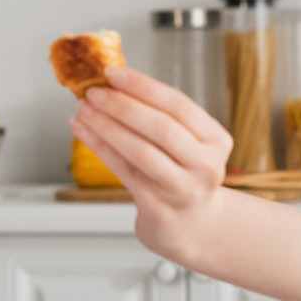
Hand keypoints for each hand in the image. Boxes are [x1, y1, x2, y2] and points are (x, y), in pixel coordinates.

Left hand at [70, 66, 233, 260]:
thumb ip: (162, 117)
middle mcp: (206, 165)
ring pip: (140, 151)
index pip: (179, 105)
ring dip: (106, 127)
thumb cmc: (183, 175)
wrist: (191, 227)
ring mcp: (183, 188)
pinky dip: (100, 147)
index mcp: (217, 140)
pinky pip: (124, 170)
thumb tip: (115, 83)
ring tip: (84, 110)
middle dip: (122, 106)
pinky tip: (84, 132)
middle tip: (93, 92)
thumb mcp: (188, 144)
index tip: (113, 73)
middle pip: (161, 128)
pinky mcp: (159, 207)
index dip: (144, 87)